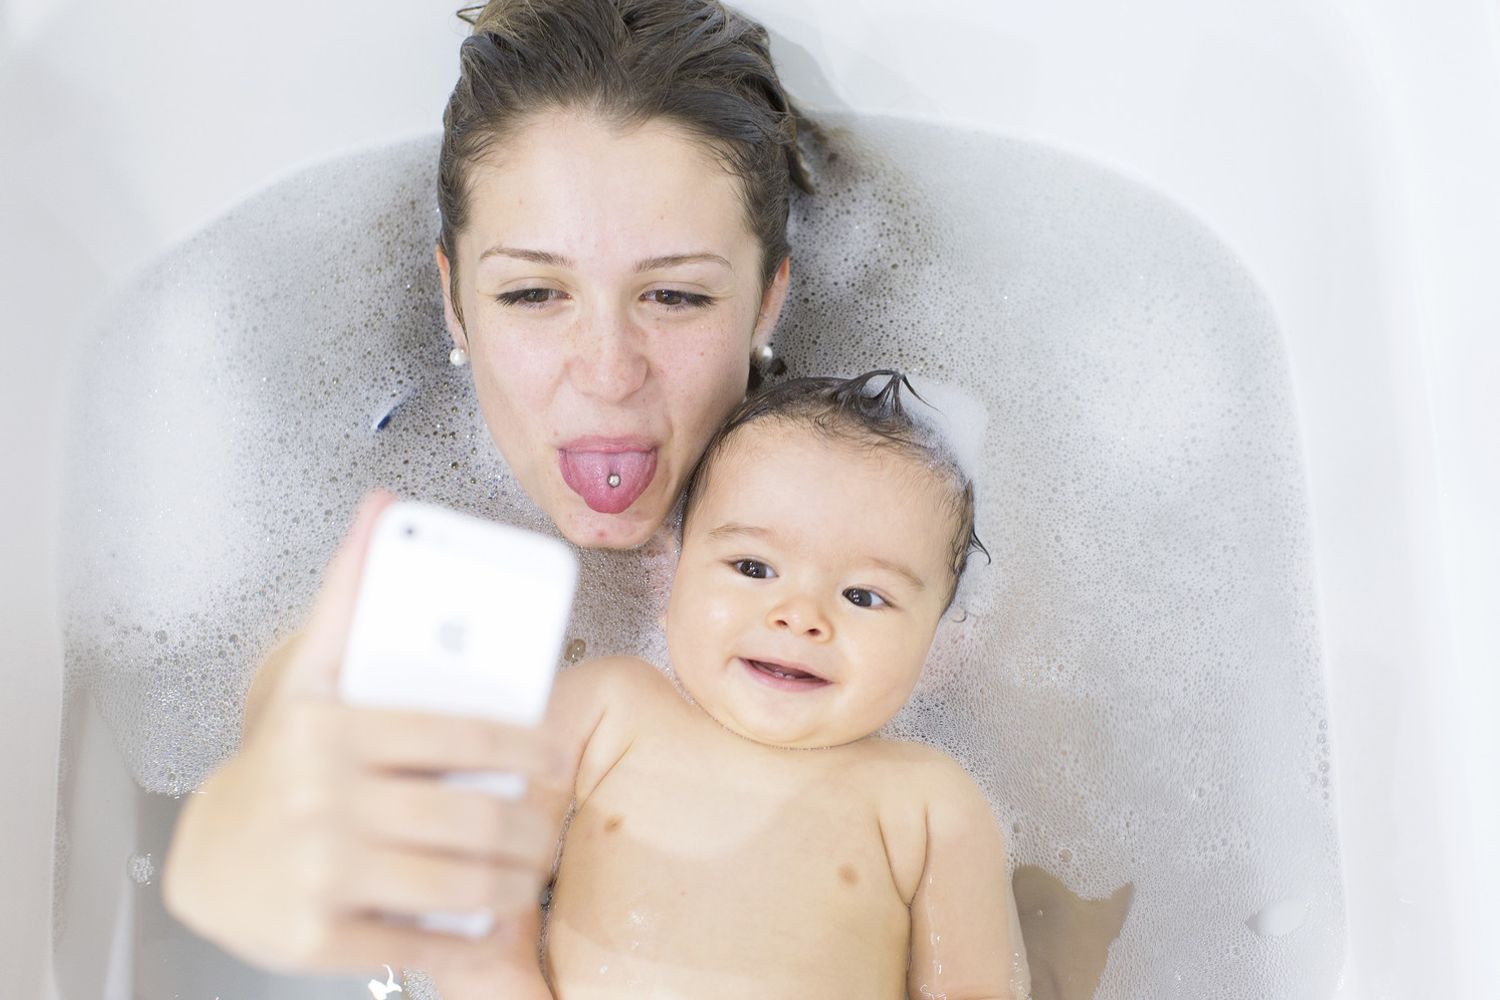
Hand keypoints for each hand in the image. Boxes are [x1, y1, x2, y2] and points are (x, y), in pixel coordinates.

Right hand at [162, 492, 570, 979]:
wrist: (210, 857)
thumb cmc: (282, 761)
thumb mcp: (311, 674)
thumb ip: (350, 591)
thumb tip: (382, 507)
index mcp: (330, 728)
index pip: (457, 736)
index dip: (525, 749)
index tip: (556, 757)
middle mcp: (321, 799)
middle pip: (468, 816)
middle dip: (529, 832)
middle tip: (547, 831)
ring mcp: (320, 870)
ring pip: (457, 881)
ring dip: (513, 884)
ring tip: (527, 874)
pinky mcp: (318, 936)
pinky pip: (418, 942)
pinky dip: (463, 941)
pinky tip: (481, 926)